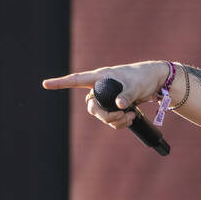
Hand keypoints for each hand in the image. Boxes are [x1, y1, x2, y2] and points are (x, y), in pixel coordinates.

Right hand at [42, 60, 170, 129]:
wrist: (155, 82)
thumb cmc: (142, 78)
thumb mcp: (135, 86)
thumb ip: (126, 96)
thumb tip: (120, 107)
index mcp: (100, 77)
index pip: (76, 80)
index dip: (61, 83)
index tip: (46, 84)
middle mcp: (100, 87)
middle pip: (91, 106)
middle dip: (104, 115)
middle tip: (121, 116)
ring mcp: (106, 98)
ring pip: (100, 115)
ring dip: (114, 120)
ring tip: (131, 116)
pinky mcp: (114, 106)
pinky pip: (110, 119)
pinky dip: (119, 122)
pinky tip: (132, 118)